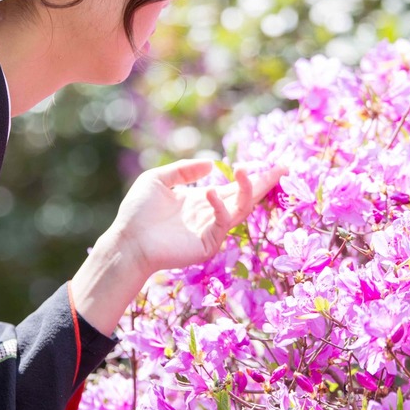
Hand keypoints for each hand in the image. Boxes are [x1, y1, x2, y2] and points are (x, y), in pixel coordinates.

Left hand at [109, 159, 283, 278]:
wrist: (127, 240)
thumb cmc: (138, 211)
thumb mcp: (159, 179)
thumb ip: (184, 170)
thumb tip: (211, 164)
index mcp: (202, 201)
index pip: (234, 188)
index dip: (251, 176)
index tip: (270, 164)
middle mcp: (211, 215)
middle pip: (245, 197)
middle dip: (263, 183)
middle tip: (282, 168)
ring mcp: (211, 231)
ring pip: (238, 209)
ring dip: (246, 190)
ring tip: (244, 170)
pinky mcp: (206, 245)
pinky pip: (221, 224)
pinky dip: (220, 207)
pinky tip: (210, 192)